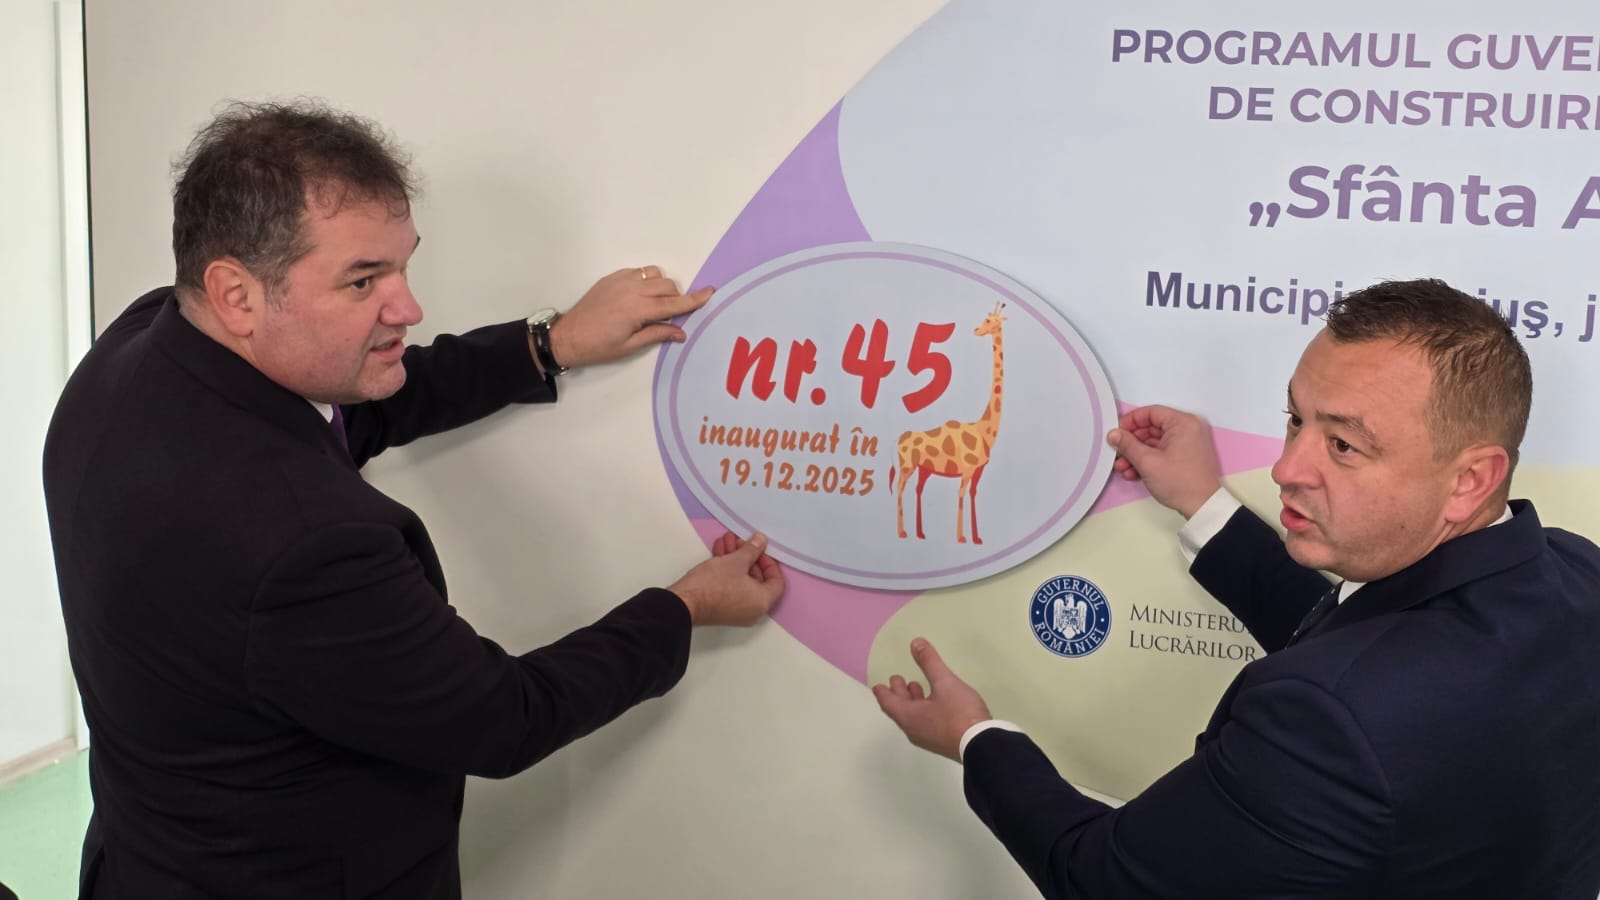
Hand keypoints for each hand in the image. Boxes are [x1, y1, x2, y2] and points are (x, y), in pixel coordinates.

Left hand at [546, 266, 711, 368]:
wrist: (567, 336)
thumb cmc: (598, 346)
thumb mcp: (630, 346)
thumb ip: (657, 334)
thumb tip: (681, 332)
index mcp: (637, 310)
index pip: (674, 303)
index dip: (694, 299)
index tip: (710, 292)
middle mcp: (632, 290)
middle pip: (668, 285)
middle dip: (675, 298)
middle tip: (666, 316)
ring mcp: (621, 280)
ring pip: (654, 274)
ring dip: (660, 287)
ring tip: (652, 305)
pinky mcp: (612, 277)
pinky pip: (638, 272)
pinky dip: (645, 281)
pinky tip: (636, 297)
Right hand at [668, 531, 784, 626]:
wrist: (684, 602)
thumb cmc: (713, 585)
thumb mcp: (736, 561)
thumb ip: (752, 549)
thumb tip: (761, 541)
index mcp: (762, 602)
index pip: (776, 581)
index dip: (769, 561)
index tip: (760, 548)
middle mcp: (752, 610)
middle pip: (757, 578)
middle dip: (748, 556)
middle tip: (741, 540)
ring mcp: (736, 610)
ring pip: (741, 580)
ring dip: (735, 559)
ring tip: (726, 540)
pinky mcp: (721, 607)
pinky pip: (731, 586)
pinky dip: (727, 570)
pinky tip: (719, 551)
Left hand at [871, 639, 991, 762]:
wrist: (983, 745)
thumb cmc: (959, 713)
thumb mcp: (944, 683)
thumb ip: (929, 663)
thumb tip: (915, 643)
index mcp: (909, 717)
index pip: (888, 703)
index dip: (883, 693)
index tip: (878, 686)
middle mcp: (914, 730)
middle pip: (900, 710)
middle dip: (899, 694)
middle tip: (898, 679)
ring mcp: (928, 739)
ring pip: (913, 717)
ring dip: (913, 701)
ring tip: (916, 687)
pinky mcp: (942, 742)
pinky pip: (925, 723)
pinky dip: (923, 709)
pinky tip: (935, 702)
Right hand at [1106, 404, 1222, 518]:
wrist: (1203, 506)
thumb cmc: (1182, 483)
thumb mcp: (1148, 462)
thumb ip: (1128, 445)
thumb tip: (1115, 434)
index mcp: (1183, 423)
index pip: (1150, 413)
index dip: (1130, 422)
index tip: (1117, 433)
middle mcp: (1188, 429)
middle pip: (1151, 428)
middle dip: (1132, 444)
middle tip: (1118, 454)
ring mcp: (1188, 443)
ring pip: (1155, 442)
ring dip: (1137, 454)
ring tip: (1124, 468)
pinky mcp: (1186, 456)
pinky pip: (1163, 452)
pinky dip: (1149, 460)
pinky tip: (1135, 472)